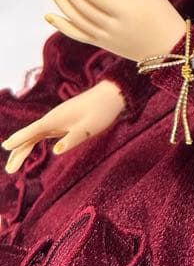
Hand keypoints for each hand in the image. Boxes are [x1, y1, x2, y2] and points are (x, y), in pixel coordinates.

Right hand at [1, 79, 125, 173]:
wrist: (111, 95)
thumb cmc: (101, 112)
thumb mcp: (89, 129)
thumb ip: (72, 139)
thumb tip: (56, 150)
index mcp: (56, 119)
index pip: (33, 131)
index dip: (19, 139)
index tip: (5, 147)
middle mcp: (52, 118)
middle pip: (30, 136)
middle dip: (18, 151)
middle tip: (9, 170)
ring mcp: (56, 118)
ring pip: (34, 135)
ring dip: (23, 148)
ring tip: (12, 166)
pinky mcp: (62, 120)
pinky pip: (41, 133)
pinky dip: (32, 142)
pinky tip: (28, 147)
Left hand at [44, 0, 185, 63]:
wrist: (168, 46)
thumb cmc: (160, 14)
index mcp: (121, 8)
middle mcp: (109, 24)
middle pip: (79, 4)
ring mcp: (103, 36)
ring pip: (75, 18)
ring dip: (60, 1)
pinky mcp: (102, 43)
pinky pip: (77, 35)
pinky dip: (62, 26)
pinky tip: (50, 15)